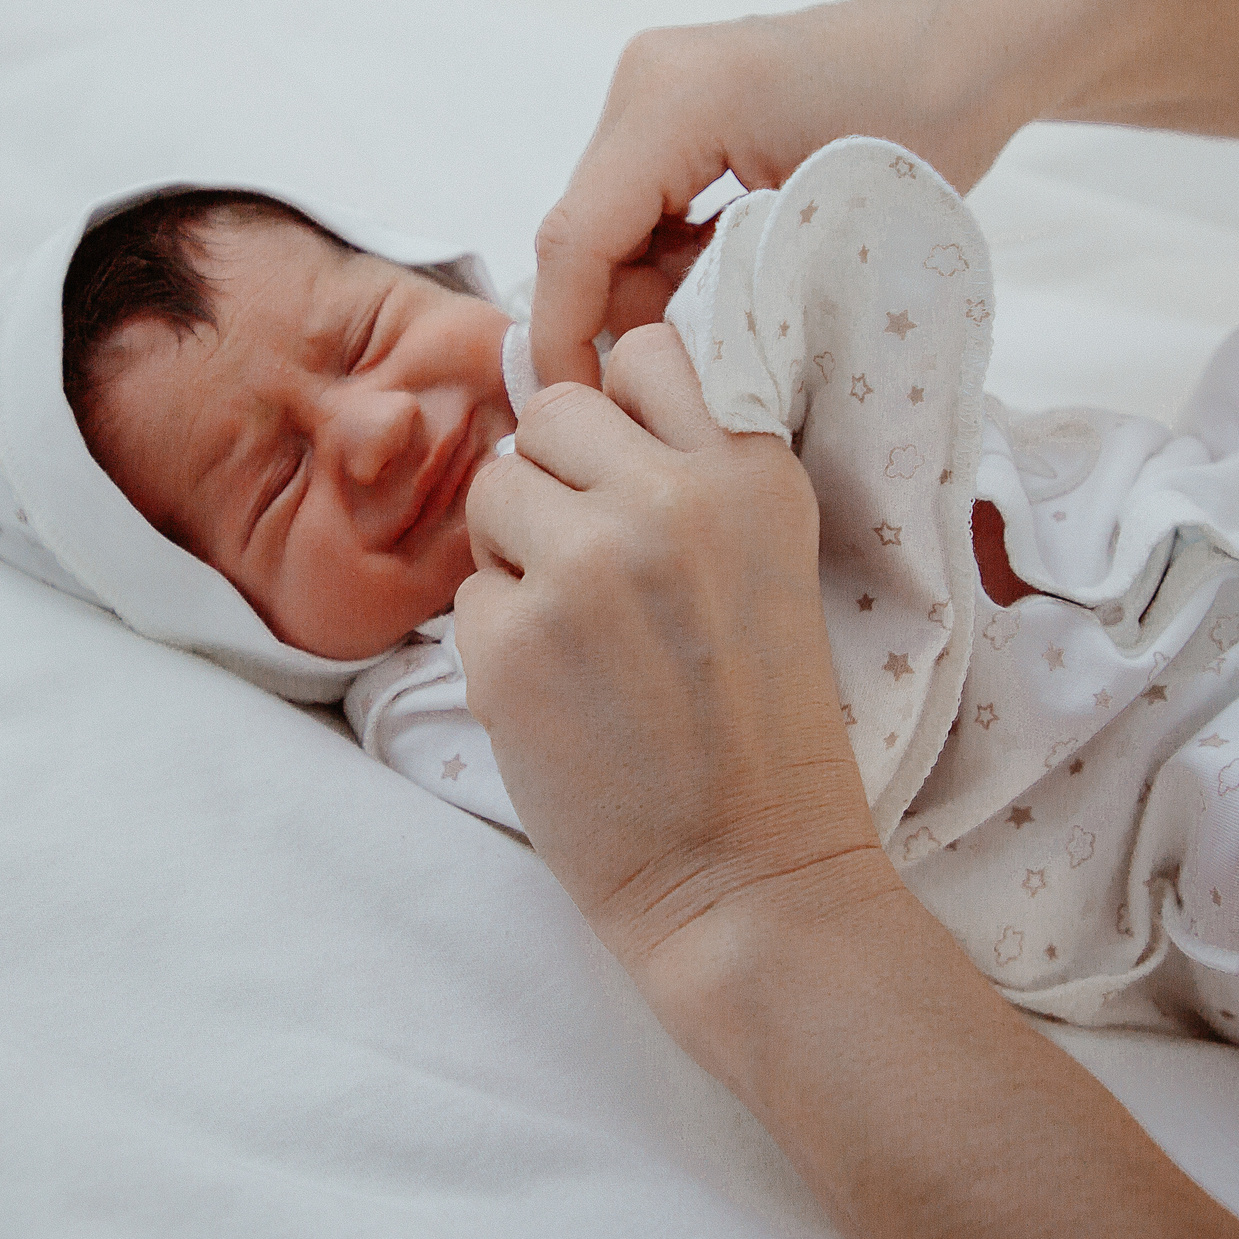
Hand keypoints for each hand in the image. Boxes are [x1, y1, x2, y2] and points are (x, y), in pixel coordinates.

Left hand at [452, 326, 887, 996]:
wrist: (749, 881)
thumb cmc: (760, 734)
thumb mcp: (769, 567)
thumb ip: (691, 473)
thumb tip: (577, 396)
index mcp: (750, 474)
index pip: (643, 356)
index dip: (620, 426)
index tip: (635, 490)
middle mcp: (670, 499)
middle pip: (549, 411)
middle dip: (555, 481)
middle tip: (597, 576)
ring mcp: (585, 564)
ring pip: (493, 488)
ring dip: (517, 553)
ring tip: (581, 636)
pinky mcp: (512, 640)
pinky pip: (469, 594)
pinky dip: (500, 645)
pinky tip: (563, 700)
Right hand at [529, 0, 1051, 389]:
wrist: (974, 47)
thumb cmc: (929, 126)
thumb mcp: (826, 235)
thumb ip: (729, 305)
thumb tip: (662, 381)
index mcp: (673, 100)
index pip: (576, 238)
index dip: (564, 335)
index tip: (580, 410)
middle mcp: (645, 81)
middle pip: (586, 233)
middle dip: (622, 315)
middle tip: (697, 376)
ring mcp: (658, 86)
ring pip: (612, 224)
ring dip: (655, 289)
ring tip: (743, 322)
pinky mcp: (680, 102)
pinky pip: (644, 202)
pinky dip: (676, 256)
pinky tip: (742, 279)